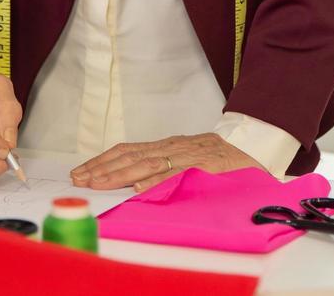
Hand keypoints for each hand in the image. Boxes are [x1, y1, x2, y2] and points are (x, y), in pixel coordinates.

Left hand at [70, 133, 266, 192]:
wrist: (254, 150)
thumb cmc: (219, 160)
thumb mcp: (187, 159)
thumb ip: (164, 168)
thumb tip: (135, 186)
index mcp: (167, 146)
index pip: (128, 150)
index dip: (104, 160)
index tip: (82, 171)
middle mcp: (172, 147)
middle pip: (131, 156)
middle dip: (103, 168)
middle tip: (80, 178)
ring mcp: (187, 155)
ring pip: (147, 163)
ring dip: (120, 174)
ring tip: (98, 183)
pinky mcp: (202, 164)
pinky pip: (176, 172)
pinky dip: (157, 180)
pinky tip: (139, 188)